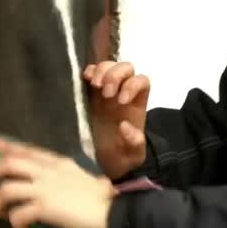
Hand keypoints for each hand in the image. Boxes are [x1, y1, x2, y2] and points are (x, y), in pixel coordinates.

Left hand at [0, 136, 114, 227]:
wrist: (115, 212)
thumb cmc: (104, 198)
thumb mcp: (83, 177)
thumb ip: (66, 176)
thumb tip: (56, 184)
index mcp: (58, 163)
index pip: (27, 150)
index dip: (8, 147)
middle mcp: (47, 172)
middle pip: (7, 165)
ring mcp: (44, 189)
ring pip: (6, 189)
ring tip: (0, 213)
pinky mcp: (45, 208)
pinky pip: (18, 215)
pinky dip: (15, 223)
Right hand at [84, 61, 149, 178]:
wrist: (105, 161)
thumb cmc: (122, 156)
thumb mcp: (133, 154)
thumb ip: (134, 142)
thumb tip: (125, 126)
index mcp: (137, 104)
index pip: (142, 81)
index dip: (132, 85)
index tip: (121, 101)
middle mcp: (123, 92)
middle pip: (126, 68)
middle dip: (115, 75)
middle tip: (106, 92)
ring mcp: (106, 90)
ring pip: (109, 66)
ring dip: (102, 71)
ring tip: (95, 85)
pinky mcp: (90, 92)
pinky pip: (91, 72)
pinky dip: (89, 71)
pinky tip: (84, 80)